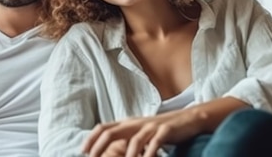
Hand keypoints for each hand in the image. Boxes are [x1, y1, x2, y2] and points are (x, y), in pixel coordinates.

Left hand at [82, 112, 199, 156]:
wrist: (188, 118)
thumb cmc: (161, 129)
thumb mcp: (141, 131)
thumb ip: (127, 137)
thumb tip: (111, 147)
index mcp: (128, 123)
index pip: (104, 127)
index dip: (92, 138)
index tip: (83, 151)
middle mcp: (136, 122)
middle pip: (112, 132)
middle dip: (100, 146)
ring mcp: (151, 126)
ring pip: (133, 140)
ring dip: (127, 156)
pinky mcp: (165, 130)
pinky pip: (155, 143)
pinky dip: (150, 154)